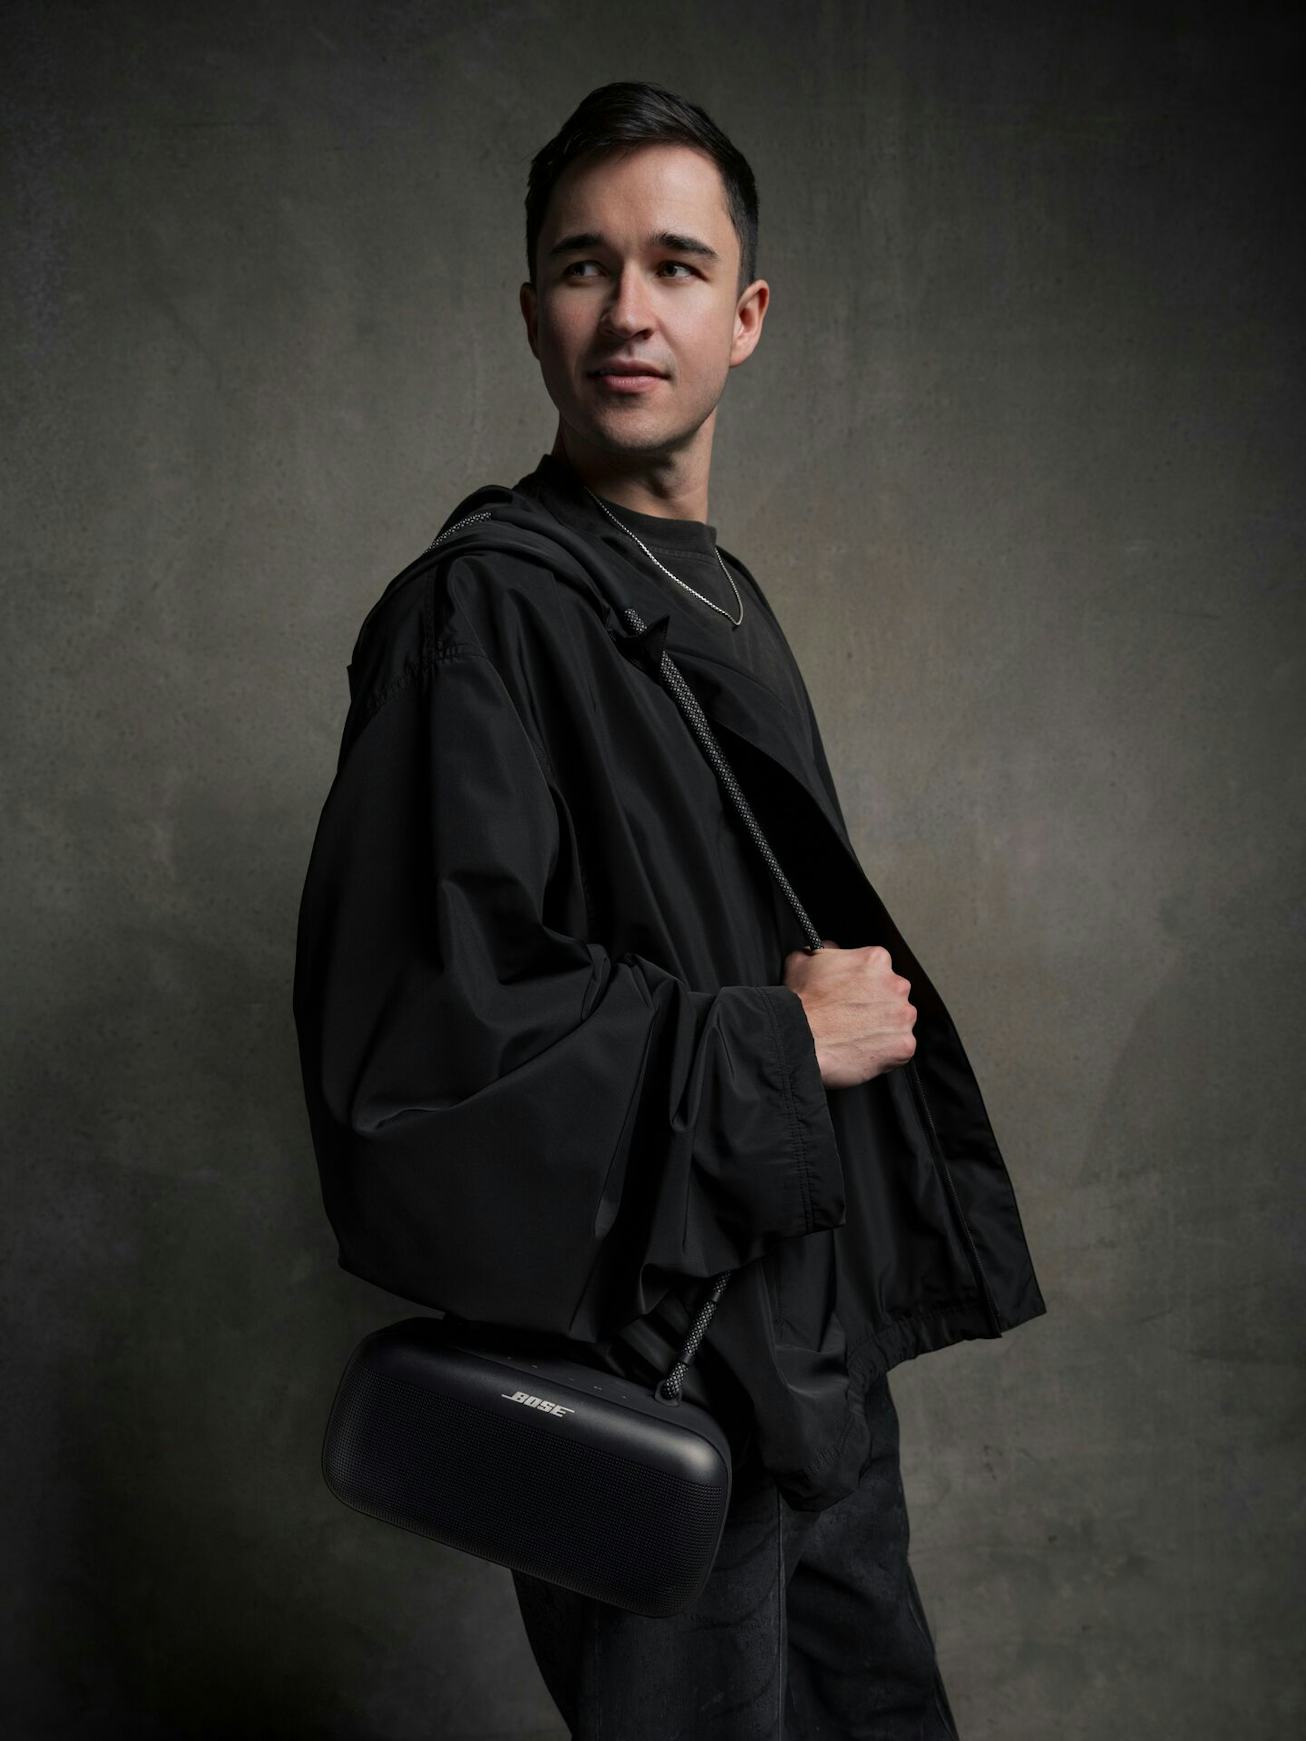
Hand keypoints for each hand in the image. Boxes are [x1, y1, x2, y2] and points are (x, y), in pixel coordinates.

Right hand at [782, 940, 916, 1088]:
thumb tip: (831, 949)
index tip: (853, 993)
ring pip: (899, 1020)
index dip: (863, 982)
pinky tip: (864, 1049)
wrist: (800, 1039)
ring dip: (884, 1026)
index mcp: (876, 960)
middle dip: (878, 1004)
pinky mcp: (904, 1045)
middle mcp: (896, 985)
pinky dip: (886, 1051)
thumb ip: (824, 950)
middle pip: (893, 994)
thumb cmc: (801, 1003)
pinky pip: (900, 1047)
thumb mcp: (803, 961)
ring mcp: (903, 1016)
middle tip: (853, 1016)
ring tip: (857, 1035)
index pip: (879, 968)